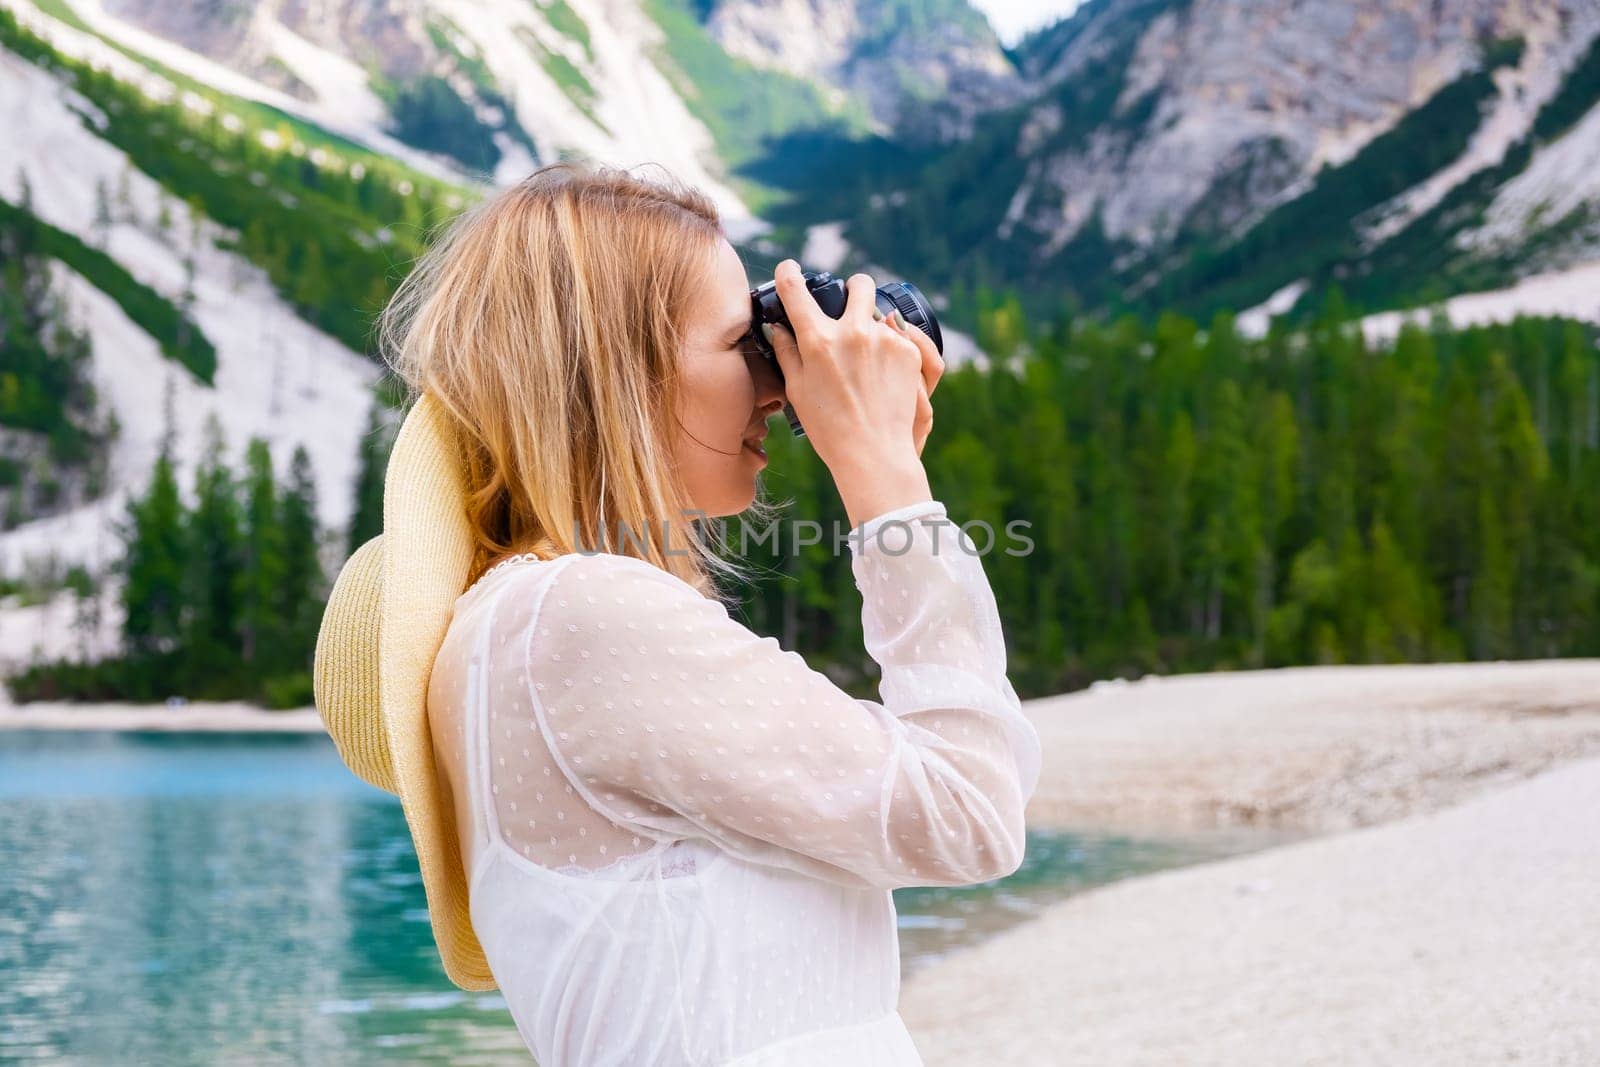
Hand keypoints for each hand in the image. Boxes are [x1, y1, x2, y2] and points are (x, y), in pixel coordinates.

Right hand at [764, 260, 930, 470]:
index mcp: (818, 341)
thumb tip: (778, 327)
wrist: (873, 453)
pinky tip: (884, 376)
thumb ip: (786, 352)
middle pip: (858, 284)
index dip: (788, 274)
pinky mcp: (908, 352)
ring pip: (881, 314)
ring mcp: (884, 339)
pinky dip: (892, 349)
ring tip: (868, 360)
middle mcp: (852, 332)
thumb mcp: (797, 390)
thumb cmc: (829, 428)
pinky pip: (900, 337)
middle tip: (851, 305)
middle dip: (854, 289)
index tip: (789, 270)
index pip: (795, 291)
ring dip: (873, 326)